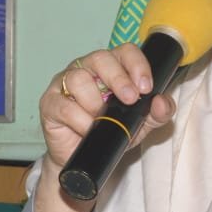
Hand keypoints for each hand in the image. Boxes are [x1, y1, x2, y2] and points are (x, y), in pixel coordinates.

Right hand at [39, 44, 176, 172]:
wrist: (86, 160)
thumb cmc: (111, 132)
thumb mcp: (141, 124)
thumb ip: (158, 113)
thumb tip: (161, 102)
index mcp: (112, 67)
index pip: (125, 52)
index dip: (137, 65)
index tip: (147, 87)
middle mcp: (87, 68)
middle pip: (101, 58)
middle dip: (119, 78)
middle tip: (130, 99)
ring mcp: (64, 83)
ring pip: (78, 78)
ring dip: (95, 100)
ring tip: (102, 119)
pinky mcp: (49, 103)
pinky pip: (63, 105)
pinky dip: (79, 119)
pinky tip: (87, 129)